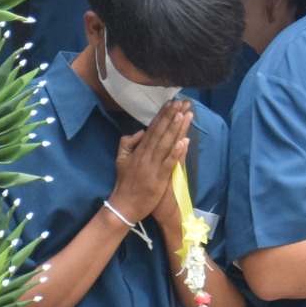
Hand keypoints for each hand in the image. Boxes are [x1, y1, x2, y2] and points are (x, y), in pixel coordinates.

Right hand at [110, 101, 190, 225]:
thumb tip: (141, 131)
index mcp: (139, 150)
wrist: (124, 205)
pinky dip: (176, 152)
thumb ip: (127, 143)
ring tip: (184, 114)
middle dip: (171, 116)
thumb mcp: (121, 160)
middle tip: (182, 101)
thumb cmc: (125, 182)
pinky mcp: (159, 177)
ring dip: (176, 128)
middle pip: (160, 132)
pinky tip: (184, 140)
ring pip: (166, 144)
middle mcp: (146, 155)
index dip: (163, 115)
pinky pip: (169, 162)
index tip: (172, 102)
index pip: (153, 128)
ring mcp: (152, 166)